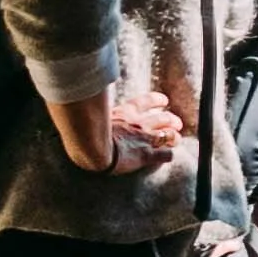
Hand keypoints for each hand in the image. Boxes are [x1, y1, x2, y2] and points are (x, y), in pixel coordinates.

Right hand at [75, 79, 189, 172]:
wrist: (91, 147)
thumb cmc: (84, 132)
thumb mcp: (91, 114)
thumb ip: (94, 110)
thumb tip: (81, 104)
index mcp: (125, 112)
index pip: (146, 101)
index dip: (157, 100)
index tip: (163, 101)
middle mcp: (139, 123)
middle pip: (163, 117)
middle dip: (172, 119)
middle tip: (176, 123)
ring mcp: (144, 138)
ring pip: (169, 135)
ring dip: (174, 136)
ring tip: (175, 138)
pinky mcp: (146, 154)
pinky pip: (166, 154)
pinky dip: (169, 154)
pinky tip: (168, 156)